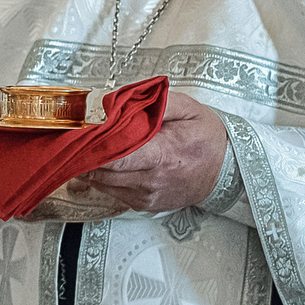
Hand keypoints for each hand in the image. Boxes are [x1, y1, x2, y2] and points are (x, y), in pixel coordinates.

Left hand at [75, 94, 227, 214]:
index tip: (80, 133)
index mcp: (163, 155)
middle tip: (77, 137)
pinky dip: (106, 176)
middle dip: (86, 154)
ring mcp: (147, 196)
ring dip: (93, 165)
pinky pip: (112, 191)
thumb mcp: (188, 108)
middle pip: (103, 171)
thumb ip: (154, 101)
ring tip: (90, 146)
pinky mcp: (144, 205)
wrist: (227, 170)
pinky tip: (110, 161)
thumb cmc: (207, 138)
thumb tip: (120, 100)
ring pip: (103, 183)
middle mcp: (153, 181)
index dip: (92, 146)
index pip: (116, 157)